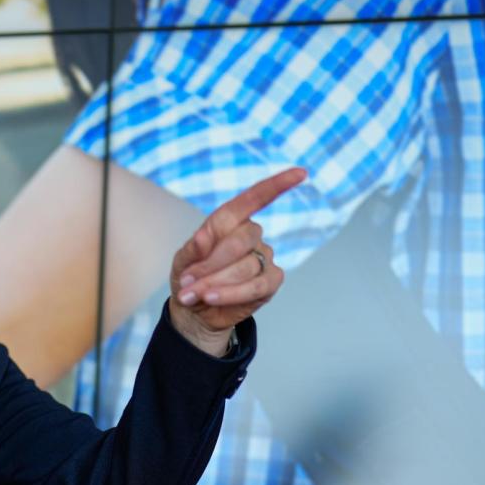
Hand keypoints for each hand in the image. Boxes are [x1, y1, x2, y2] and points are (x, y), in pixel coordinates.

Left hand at [168, 167, 306, 354]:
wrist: (194, 311)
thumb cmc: (190, 279)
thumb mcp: (182, 261)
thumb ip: (192, 249)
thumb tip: (203, 236)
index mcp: (229, 221)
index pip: (255, 198)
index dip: (277, 185)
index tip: (301, 173)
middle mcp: (251, 235)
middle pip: (241, 239)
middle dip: (212, 263)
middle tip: (188, 281)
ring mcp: (264, 257)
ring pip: (245, 267)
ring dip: (215, 283)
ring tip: (192, 295)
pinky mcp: (271, 281)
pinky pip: (256, 286)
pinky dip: (231, 294)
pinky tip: (213, 299)